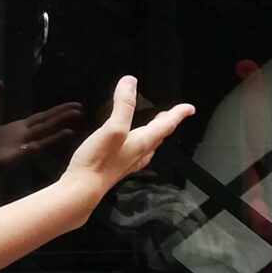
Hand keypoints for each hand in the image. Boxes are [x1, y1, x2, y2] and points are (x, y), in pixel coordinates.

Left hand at [0, 78, 85, 174]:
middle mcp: (19, 139)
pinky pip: (31, 149)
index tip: (73, 104)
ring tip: (76, 120)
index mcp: (14, 130)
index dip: (56, 111)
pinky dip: (46, 142)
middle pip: (45, 125)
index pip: (40, 119)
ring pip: (42, 136)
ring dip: (58, 128)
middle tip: (80, 108)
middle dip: (62, 117)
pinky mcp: (10, 158)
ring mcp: (16, 149)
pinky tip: (58, 136)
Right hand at [65, 75, 194, 210]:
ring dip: (154, 134)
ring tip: (155, 127)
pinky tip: (129, 146)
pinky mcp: (116, 167)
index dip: (178, 114)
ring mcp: (128, 162)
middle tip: (173, 114)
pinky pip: (135, 152)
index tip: (189, 108)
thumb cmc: (98, 161)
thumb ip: (123, 105)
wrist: (82, 189)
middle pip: (159, 135)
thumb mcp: (113, 128)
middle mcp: (138, 153)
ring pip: (148, 145)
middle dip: (167, 123)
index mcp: (142, 141)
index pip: (166, 125)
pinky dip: (138, 143)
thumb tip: (130, 83)